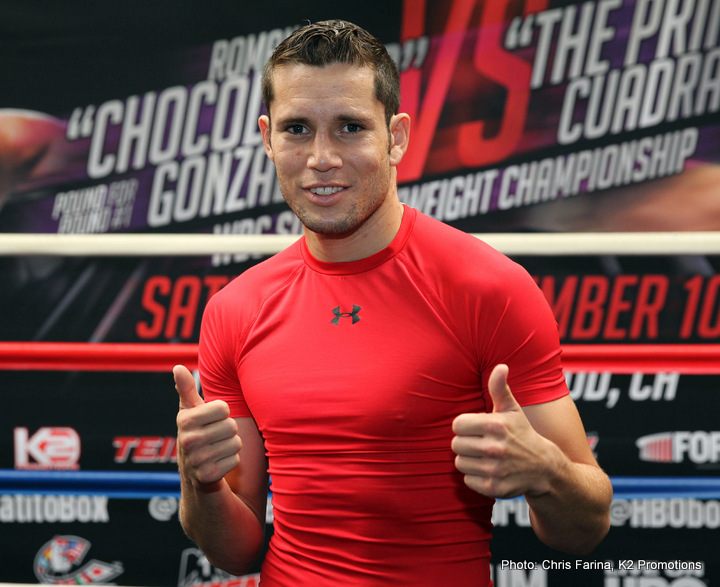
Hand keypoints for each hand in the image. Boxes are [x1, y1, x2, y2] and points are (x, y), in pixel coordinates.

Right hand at [174, 365, 241, 487]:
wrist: (194, 473)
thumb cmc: (196, 434)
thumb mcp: (189, 411)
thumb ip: (186, 389)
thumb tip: (178, 367)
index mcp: (185, 420)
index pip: (224, 407)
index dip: (222, 414)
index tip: (211, 420)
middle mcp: (188, 440)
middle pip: (231, 426)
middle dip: (228, 431)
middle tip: (215, 437)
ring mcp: (197, 460)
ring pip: (236, 443)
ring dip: (230, 446)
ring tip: (216, 449)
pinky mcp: (208, 476)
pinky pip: (236, 460)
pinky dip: (230, 461)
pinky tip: (218, 462)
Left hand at [451, 364, 556, 498]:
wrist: (543, 468)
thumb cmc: (522, 434)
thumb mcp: (512, 409)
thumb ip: (500, 388)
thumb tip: (501, 366)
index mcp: (496, 425)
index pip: (457, 425)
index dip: (465, 426)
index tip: (477, 428)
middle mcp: (495, 448)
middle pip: (456, 445)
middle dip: (466, 443)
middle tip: (481, 443)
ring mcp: (495, 470)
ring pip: (459, 462)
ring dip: (469, 460)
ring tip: (484, 456)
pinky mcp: (493, 488)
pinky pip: (467, 480)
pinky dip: (474, 476)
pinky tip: (489, 470)